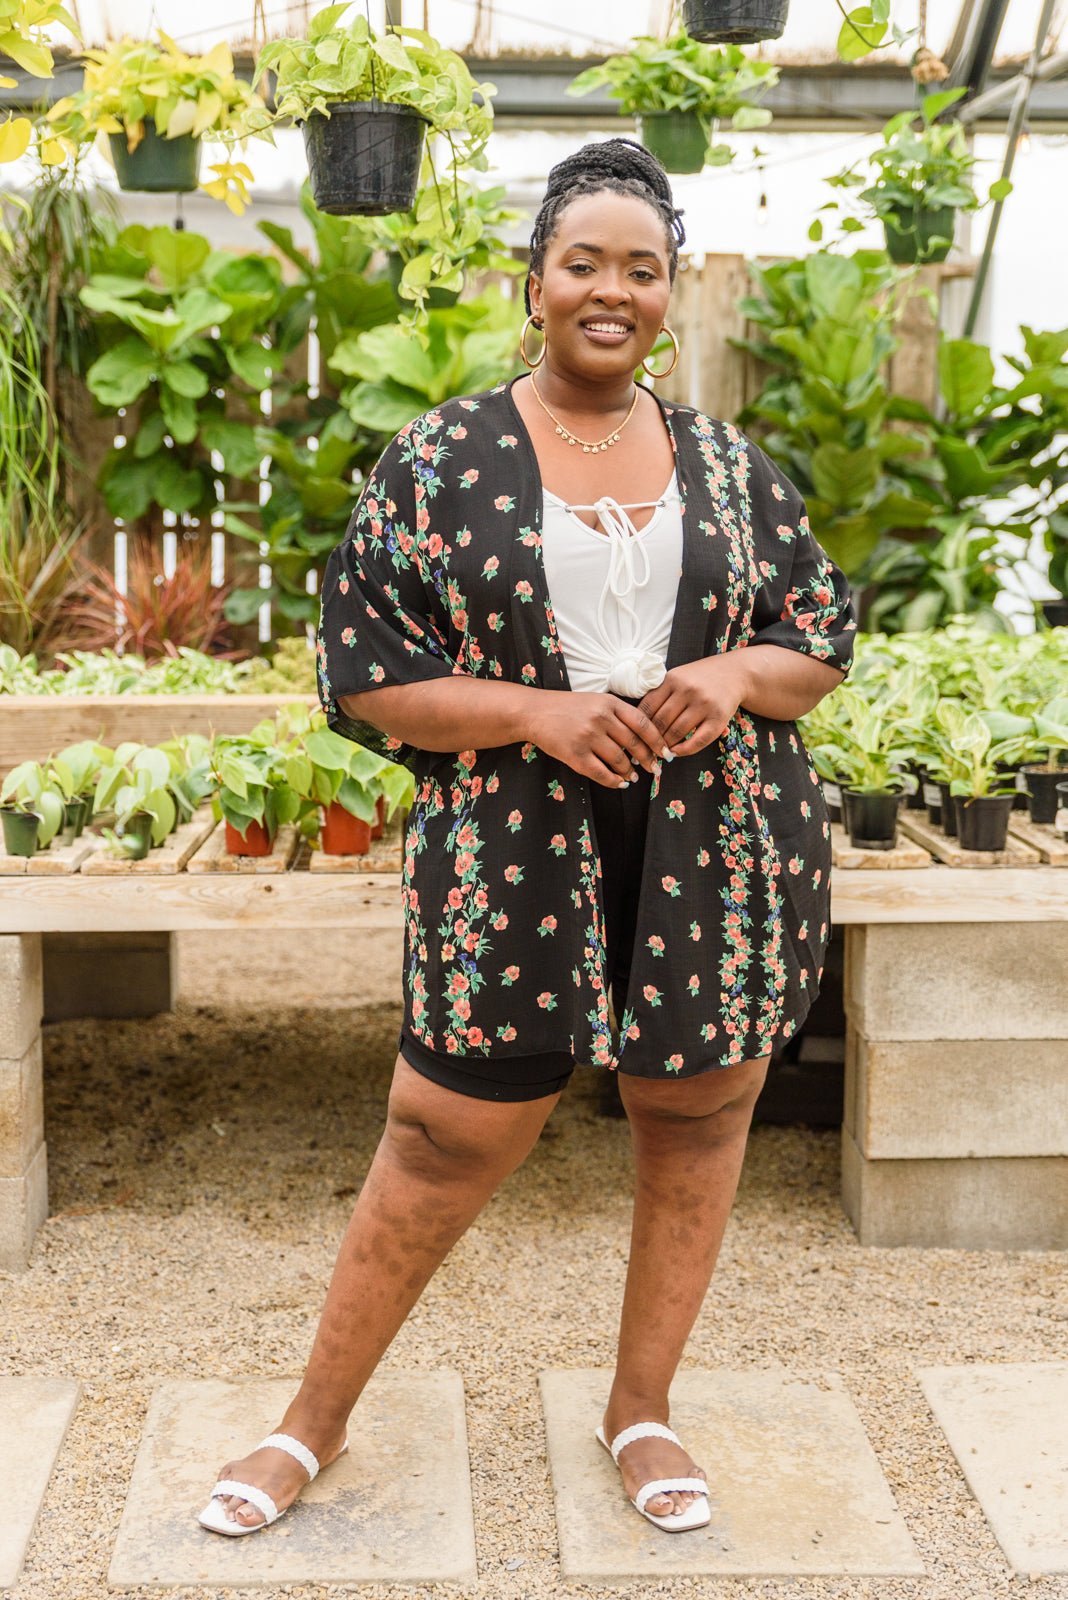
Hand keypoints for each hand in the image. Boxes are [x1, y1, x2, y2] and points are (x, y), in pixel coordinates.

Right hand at [528, 691, 667, 787]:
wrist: (534, 712)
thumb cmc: (567, 707)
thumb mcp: (595, 701)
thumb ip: (618, 714)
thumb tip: (643, 739)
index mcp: (609, 703)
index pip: (643, 723)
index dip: (658, 741)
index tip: (666, 752)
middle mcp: (600, 718)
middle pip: (634, 744)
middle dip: (648, 759)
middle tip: (655, 769)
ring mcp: (587, 737)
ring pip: (619, 760)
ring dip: (629, 772)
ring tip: (633, 777)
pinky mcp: (575, 755)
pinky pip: (601, 773)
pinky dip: (613, 781)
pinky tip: (620, 783)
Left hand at [638, 655, 751, 756]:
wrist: (735, 673)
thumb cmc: (700, 678)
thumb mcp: (677, 677)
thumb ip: (659, 694)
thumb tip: (636, 722)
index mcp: (672, 679)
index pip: (647, 707)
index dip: (637, 726)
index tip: (633, 738)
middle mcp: (688, 690)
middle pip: (660, 722)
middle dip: (650, 740)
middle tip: (643, 751)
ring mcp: (704, 704)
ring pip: (677, 732)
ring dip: (666, 746)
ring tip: (659, 753)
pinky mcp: (718, 718)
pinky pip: (698, 740)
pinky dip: (684, 750)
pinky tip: (676, 753)